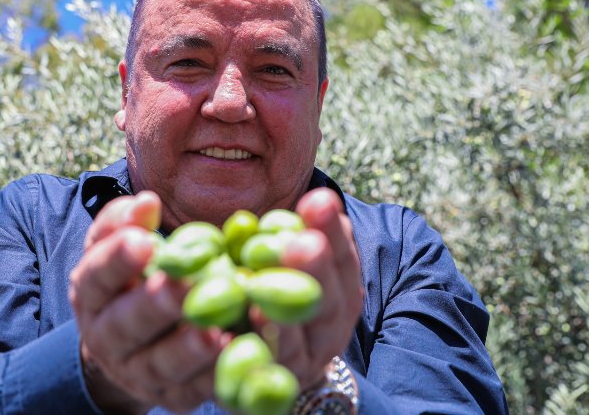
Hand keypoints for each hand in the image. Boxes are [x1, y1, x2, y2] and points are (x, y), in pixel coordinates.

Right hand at [69, 191, 228, 412]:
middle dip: (154, 306)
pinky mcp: (170, 397)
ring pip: (158, 364)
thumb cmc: (130, 279)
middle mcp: (106, 337)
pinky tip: (237, 357)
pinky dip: (214, 377)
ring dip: (187, 351)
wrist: (128, 345)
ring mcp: (136, 372)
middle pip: (126, 324)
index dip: (117, 260)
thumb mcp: (118, 245)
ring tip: (215, 333)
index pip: (96, 276)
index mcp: (90, 294)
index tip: (144, 240)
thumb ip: (126, 221)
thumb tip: (147, 201)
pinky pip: (192, 391)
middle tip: (182, 286)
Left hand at [253, 188, 363, 388]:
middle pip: (327, 303)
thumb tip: (313, 200)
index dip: (332, 232)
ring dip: (285, 318)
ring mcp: (306, 364)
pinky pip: (267, 373)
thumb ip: (293, 238)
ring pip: (300, 343)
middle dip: (315, 271)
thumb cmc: (275, 295)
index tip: (318, 199)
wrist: (270, 367)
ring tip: (264, 290)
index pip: (342, 260)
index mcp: (341, 294)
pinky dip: (258, 353)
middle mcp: (330, 331)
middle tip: (302, 243)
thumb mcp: (288, 264)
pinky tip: (246, 329)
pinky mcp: (274, 388)